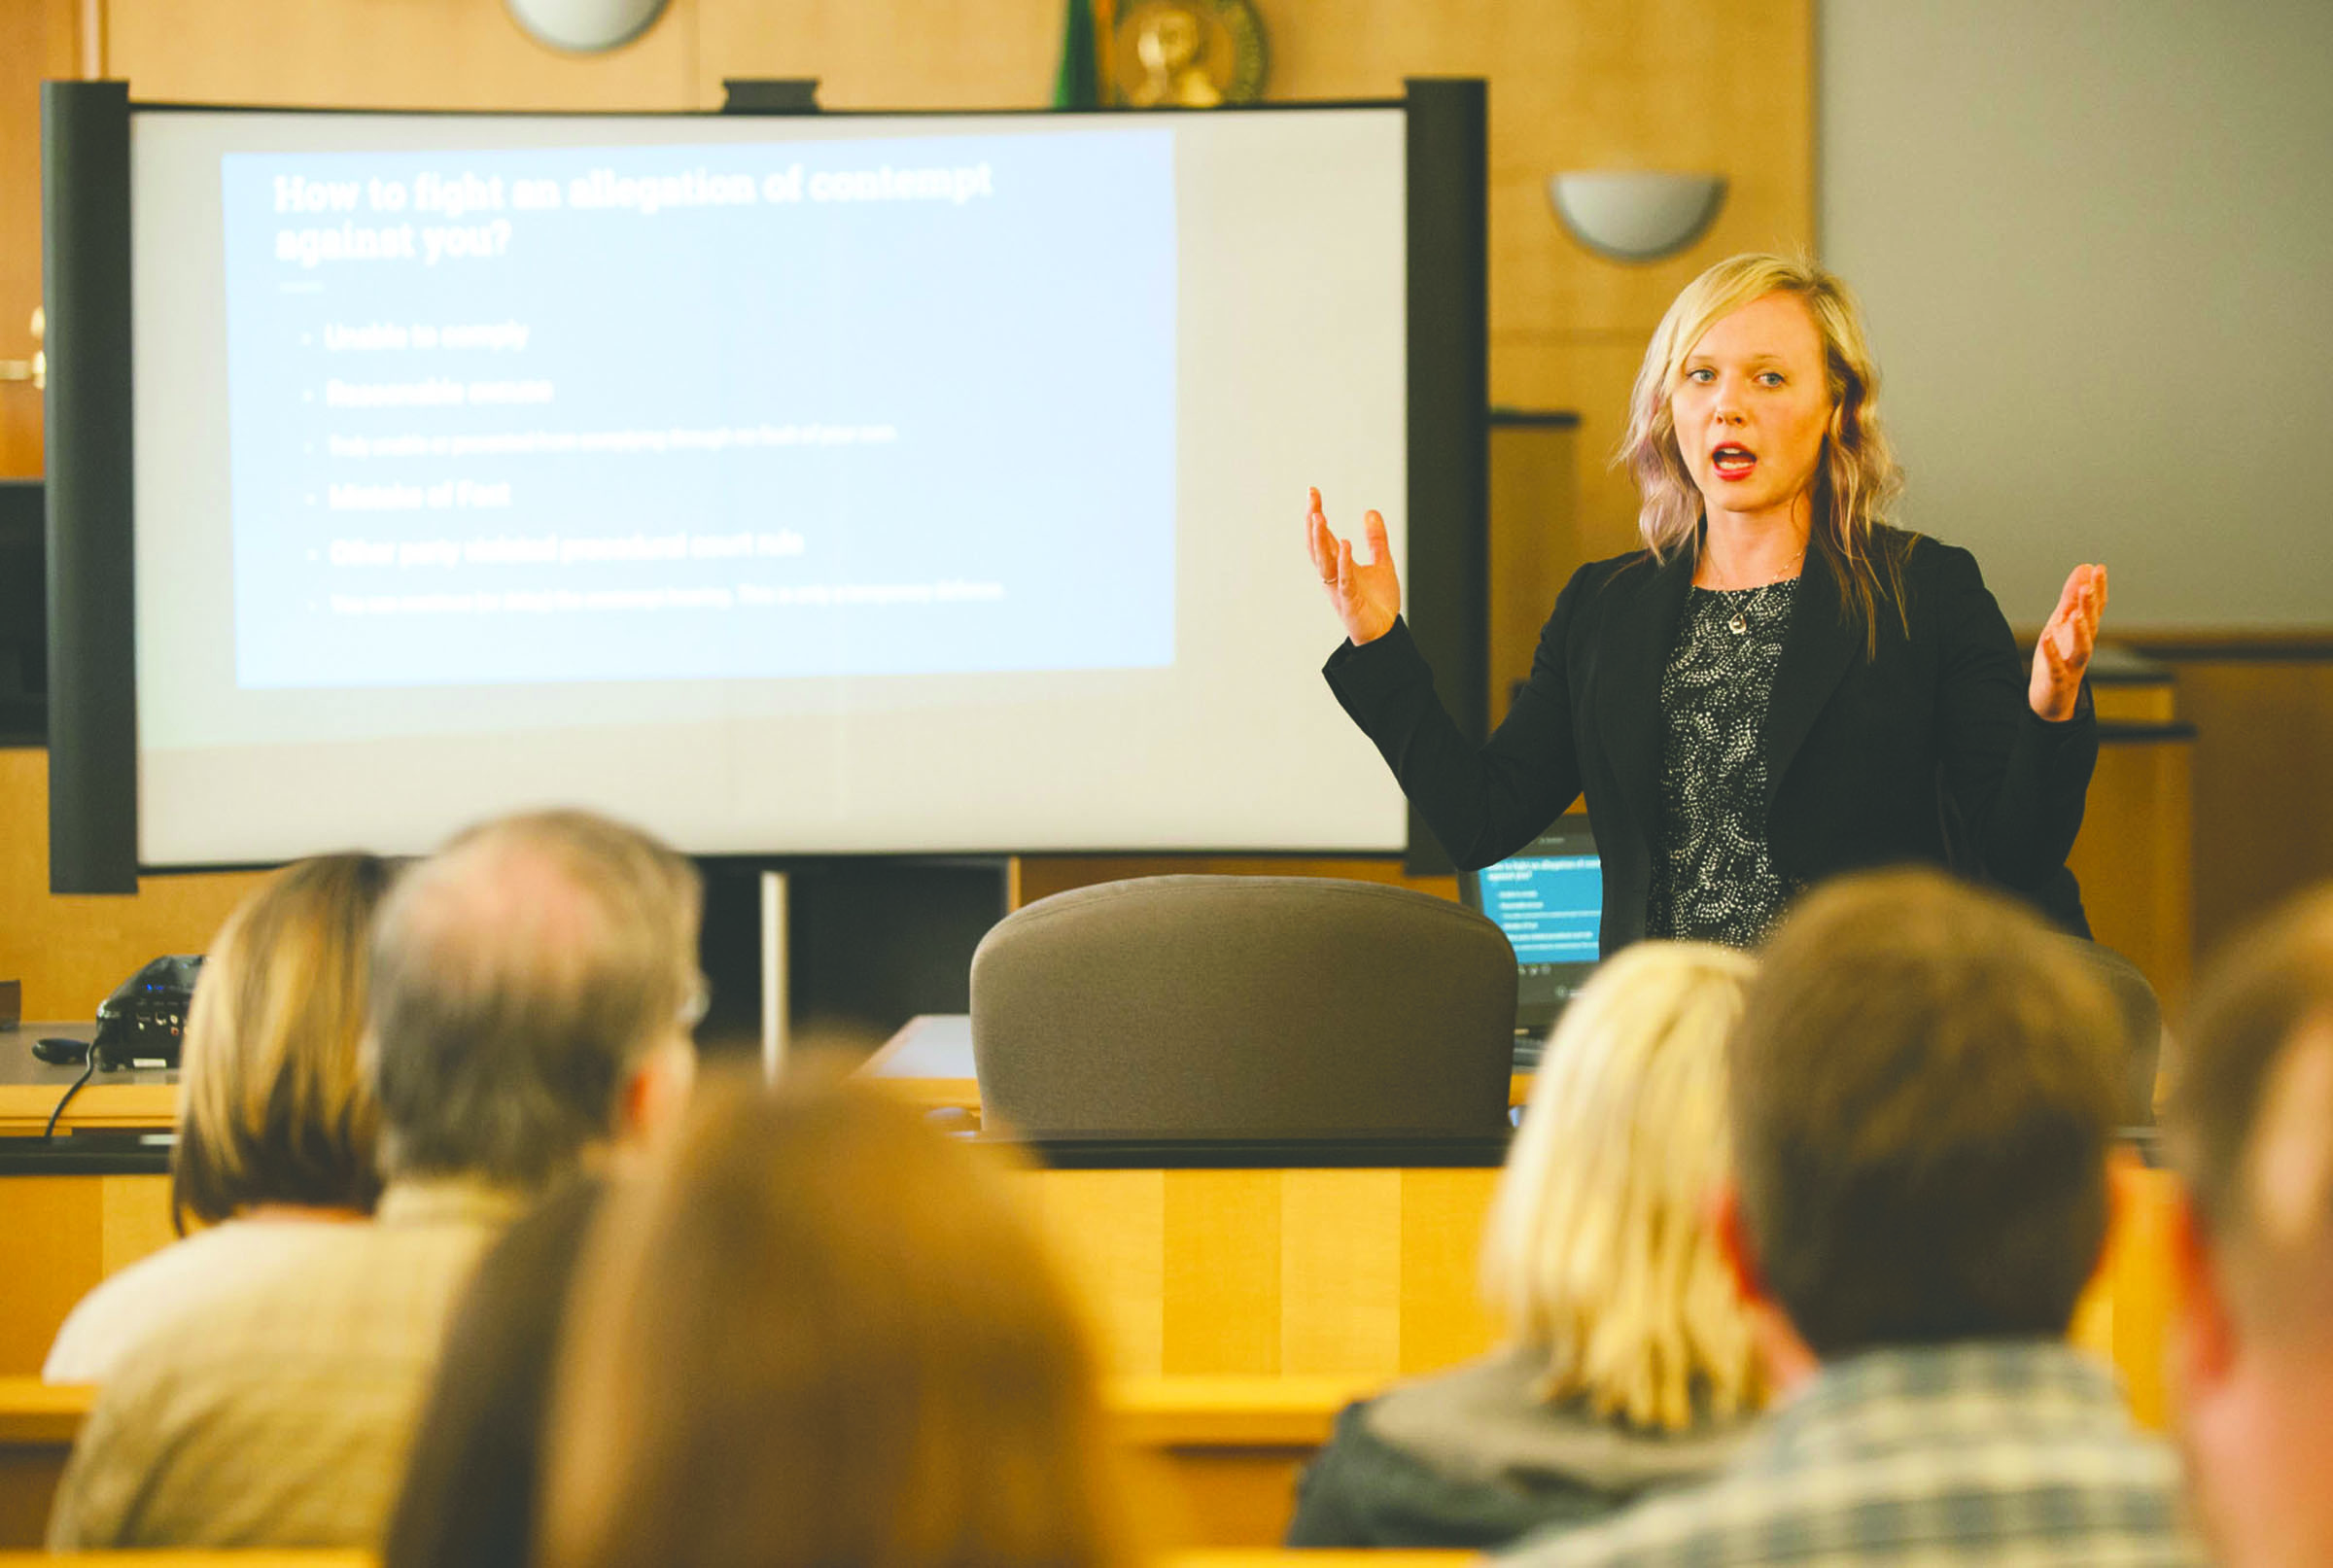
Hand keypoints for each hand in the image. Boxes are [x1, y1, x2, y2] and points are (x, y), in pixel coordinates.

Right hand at [1304, 486, 1399, 645]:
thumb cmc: (1378, 602)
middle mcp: (1333, 575)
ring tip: (1319, 516)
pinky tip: (1345, 543)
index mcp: (1338, 565)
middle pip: (1317, 545)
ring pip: (1323, 561)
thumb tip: (1370, 511)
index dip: (1316, 514)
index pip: (1322, 536)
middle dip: (1313, 522)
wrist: (1384, 633)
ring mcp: (1338, 588)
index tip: (1313, 491)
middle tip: (1312, 498)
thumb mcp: (1382, 563)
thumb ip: (1376, 540)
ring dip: (1320, 539)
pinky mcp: (1349, 600)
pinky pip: (1343, 579)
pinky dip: (1343, 562)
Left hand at [2030, 563, 2107, 721]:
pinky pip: (2057, 667)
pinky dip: (2053, 654)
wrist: (2052, 699)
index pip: (2095, 608)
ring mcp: (2072, 665)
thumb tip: (2084, 567)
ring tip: (2076, 614)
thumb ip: (2071, 597)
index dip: (2099, 589)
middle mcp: (2082, 646)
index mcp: (2083, 631)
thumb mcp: (2061, 623)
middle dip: (2091, 606)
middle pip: (2091, 624)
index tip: (2099, 568)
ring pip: (2082, 648)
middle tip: (2088, 586)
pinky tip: (2047, 639)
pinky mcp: (2058, 681)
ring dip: (2080, 631)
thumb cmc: (2059, 656)